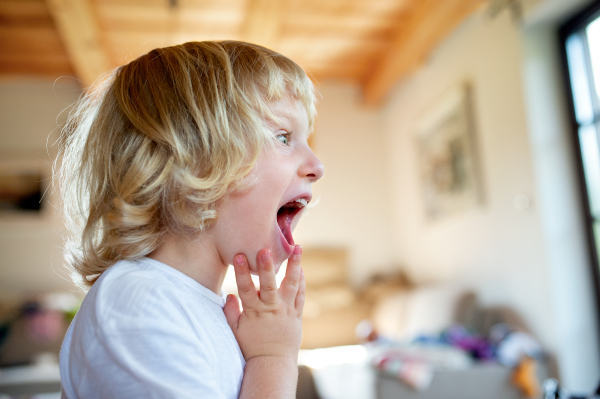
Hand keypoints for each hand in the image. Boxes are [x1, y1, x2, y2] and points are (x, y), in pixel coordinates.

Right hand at [223, 246, 304, 360]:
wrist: (272, 363)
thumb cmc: (251, 347)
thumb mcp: (235, 330)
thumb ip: (231, 312)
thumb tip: (228, 294)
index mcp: (254, 312)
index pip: (245, 288)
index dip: (241, 272)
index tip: (238, 256)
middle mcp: (271, 309)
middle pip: (269, 285)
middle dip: (267, 267)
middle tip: (266, 250)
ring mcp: (286, 311)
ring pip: (291, 285)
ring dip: (294, 266)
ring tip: (297, 248)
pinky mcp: (297, 314)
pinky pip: (301, 296)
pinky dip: (302, 282)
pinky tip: (301, 268)